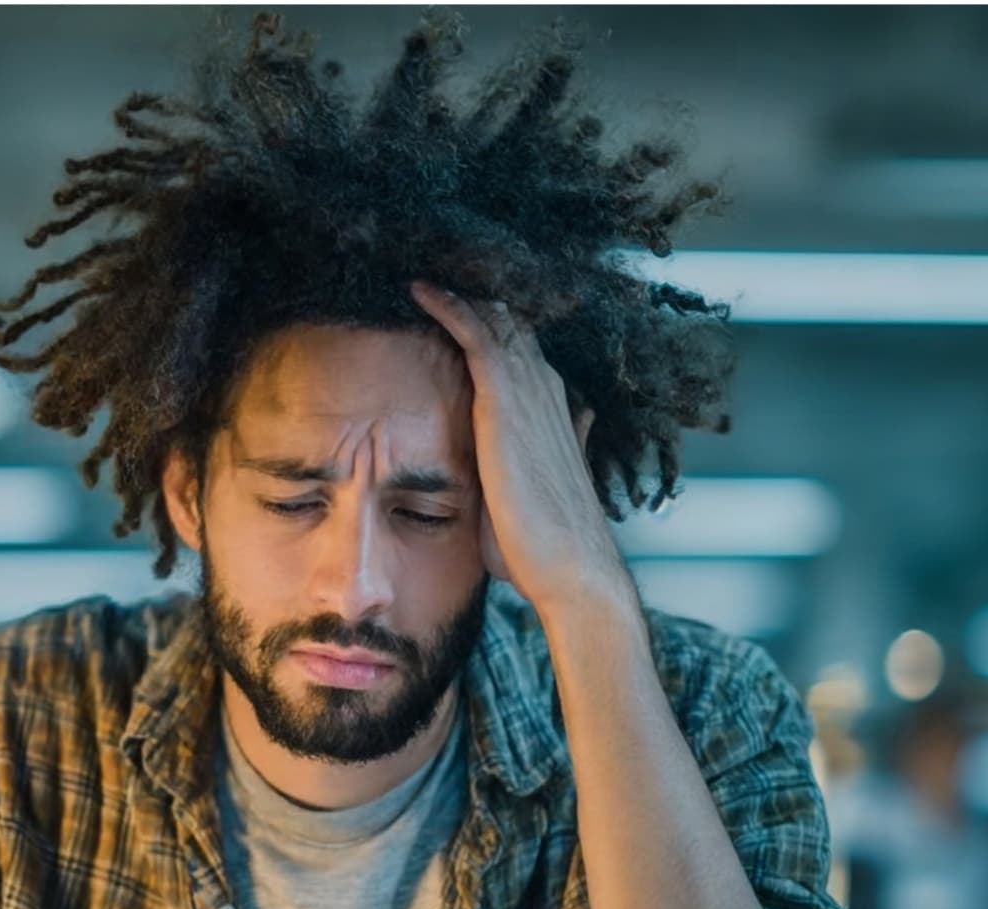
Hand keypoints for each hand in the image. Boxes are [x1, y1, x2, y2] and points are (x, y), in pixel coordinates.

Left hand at [409, 280, 626, 611]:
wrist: (569, 570)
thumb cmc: (544, 545)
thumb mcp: (537, 492)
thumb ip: (537, 458)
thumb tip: (556, 438)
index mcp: (551, 409)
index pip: (520, 347)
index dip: (491, 318)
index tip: (457, 297)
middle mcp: (546, 390)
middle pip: (510, 320)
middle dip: (475, 290)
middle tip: (435, 258)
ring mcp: (530, 393)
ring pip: (496, 317)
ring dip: (460, 287)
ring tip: (422, 260)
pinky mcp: (506, 403)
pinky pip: (477, 336)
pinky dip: (449, 306)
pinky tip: (418, 288)